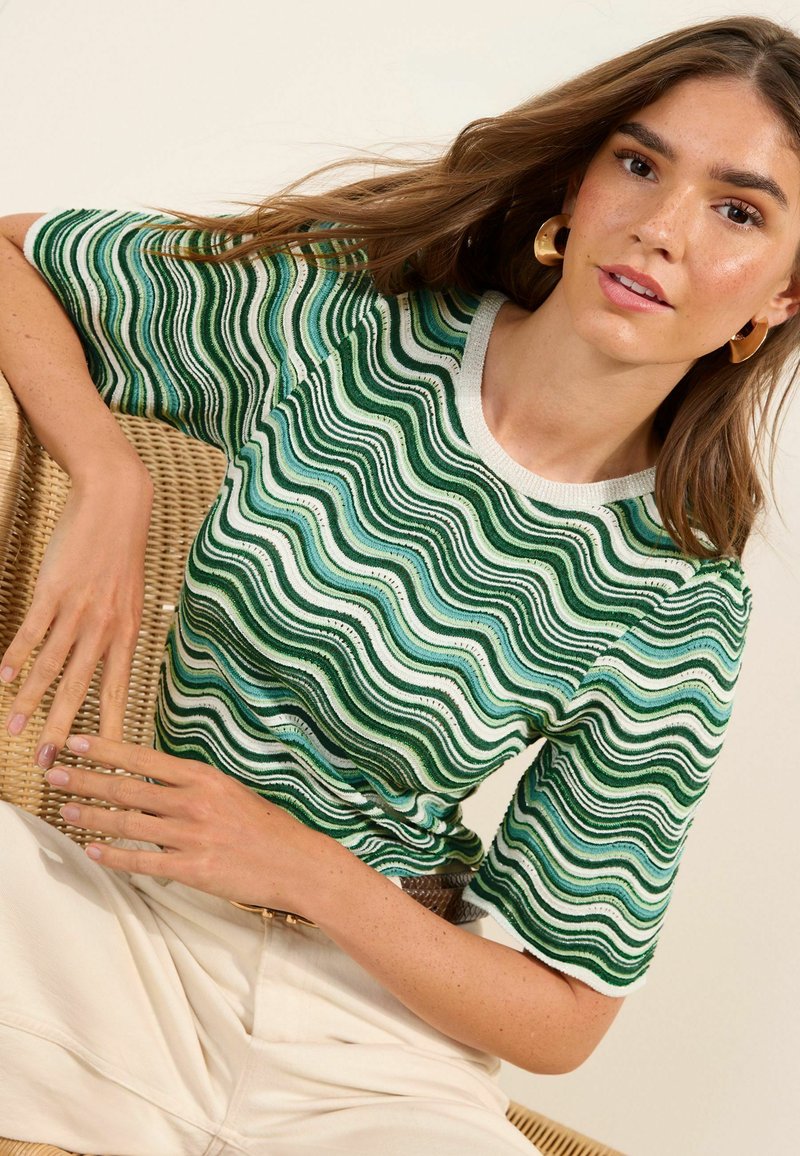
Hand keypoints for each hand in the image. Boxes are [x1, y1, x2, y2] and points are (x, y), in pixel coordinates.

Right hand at [1, 468, 152, 768]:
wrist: (117, 502)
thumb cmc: (122, 552)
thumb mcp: (131, 598)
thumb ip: (118, 633)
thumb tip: (107, 666)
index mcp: (128, 633)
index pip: (117, 691)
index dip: (107, 729)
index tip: (101, 761)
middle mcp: (105, 627)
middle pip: (80, 689)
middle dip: (62, 729)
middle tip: (48, 763)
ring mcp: (78, 608)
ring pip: (51, 665)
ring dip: (30, 699)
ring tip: (15, 728)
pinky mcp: (54, 589)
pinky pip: (32, 630)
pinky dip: (15, 656)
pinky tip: (1, 679)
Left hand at [45, 733, 329, 916]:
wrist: (297, 861)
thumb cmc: (265, 826)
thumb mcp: (230, 791)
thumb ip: (192, 785)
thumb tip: (152, 782)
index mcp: (203, 777)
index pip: (143, 759)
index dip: (106, 749)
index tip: (77, 742)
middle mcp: (193, 802)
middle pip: (127, 789)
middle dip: (85, 781)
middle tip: (54, 774)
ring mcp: (192, 836)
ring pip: (128, 824)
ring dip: (91, 816)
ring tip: (65, 811)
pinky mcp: (193, 869)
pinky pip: (142, 862)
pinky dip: (113, 856)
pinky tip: (92, 850)